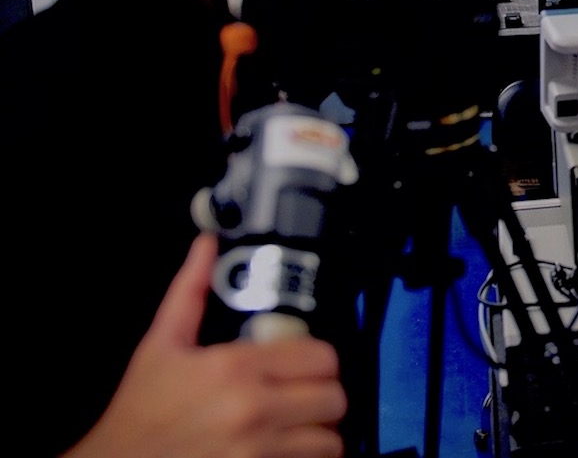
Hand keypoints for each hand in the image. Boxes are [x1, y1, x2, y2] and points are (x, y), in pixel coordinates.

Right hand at [63, 234, 346, 457]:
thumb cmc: (139, 410)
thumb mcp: (160, 345)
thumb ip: (190, 291)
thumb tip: (206, 245)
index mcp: (235, 368)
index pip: (322, 357)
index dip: (319, 360)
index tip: (306, 365)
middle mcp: (253, 409)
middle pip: (334, 398)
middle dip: (324, 394)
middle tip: (306, 395)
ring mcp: (258, 450)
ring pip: (330, 440)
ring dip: (321, 431)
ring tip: (302, 425)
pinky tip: (291, 447)